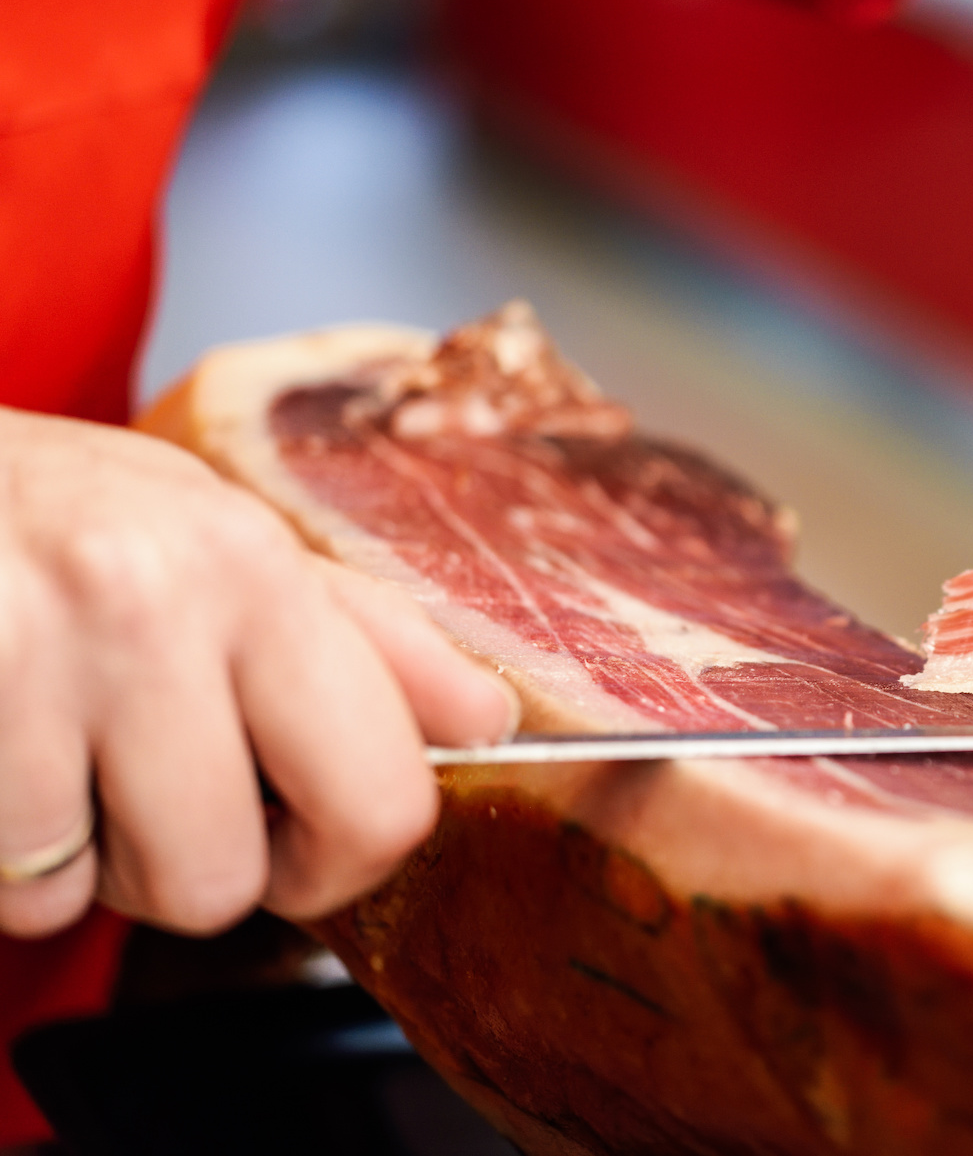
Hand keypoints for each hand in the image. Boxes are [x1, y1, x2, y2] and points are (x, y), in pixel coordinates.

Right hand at [0, 410, 515, 939]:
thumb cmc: (59, 512)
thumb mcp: (224, 534)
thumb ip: (365, 637)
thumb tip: (488, 720)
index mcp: (256, 568)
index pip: (382, 796)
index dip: (343, 857)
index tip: (301, 833)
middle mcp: (154, 604)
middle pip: (228, 881)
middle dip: (198, 871)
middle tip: (159, 798)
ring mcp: (32, 656)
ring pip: (102, 896)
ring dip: (81, 859)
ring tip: (64, 754)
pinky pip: (11, 884)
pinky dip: (5, 851)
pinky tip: (7, 755)